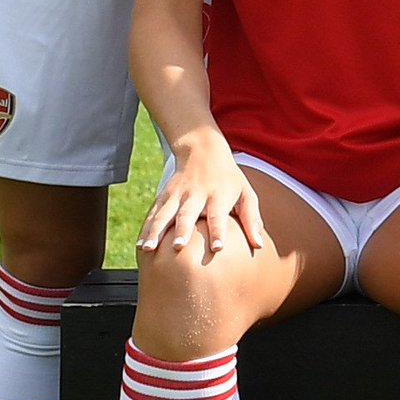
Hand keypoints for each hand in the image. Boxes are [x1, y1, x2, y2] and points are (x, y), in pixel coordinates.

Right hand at [137, 137, 267, 265]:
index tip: (217, 247)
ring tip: (149, 249)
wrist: (203, 150)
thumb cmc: (230, 179)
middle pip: (188, 214)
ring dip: (156, 231)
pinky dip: (146, 228)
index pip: (218, 215)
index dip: (218, 231)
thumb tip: (259, 245)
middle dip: (182, 230)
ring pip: (165, 214)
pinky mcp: (164, 195)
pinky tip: (140, 245)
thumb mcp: (246, 193)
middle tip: (179, 247)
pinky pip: (153, 213)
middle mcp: (196, 194)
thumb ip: (252, 219)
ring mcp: (177, 194)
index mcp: (218, 195)